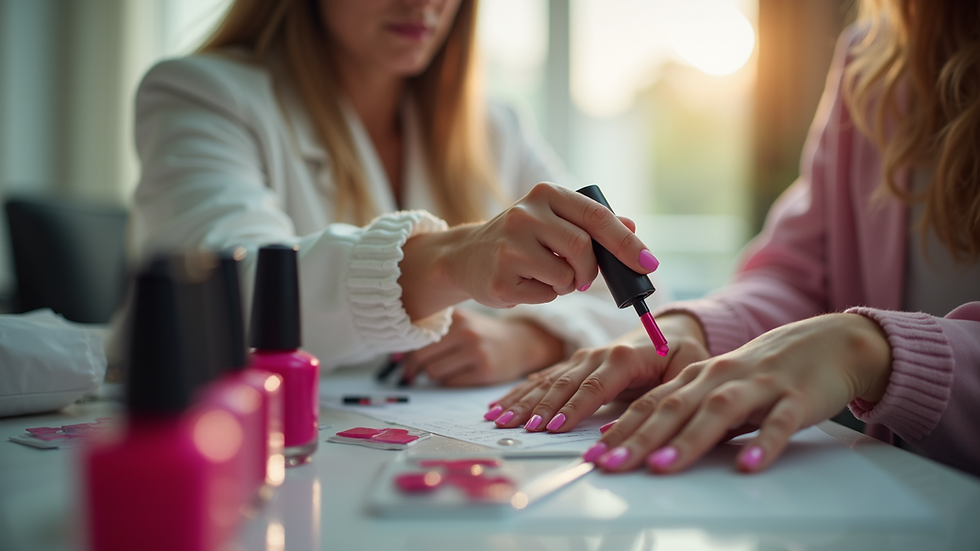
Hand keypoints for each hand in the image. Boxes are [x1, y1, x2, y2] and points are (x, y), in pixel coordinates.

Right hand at [399, 183, 655, 319]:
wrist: (465, 256)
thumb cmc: (521, 239)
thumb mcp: (554, 220)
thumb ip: (593, 224)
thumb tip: (634, 228)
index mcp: (546, 194)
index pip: (597, 217)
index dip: (626, 243)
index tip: (649, 264)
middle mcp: (526, 214)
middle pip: (584, 249)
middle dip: (590, 271)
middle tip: (583, 278)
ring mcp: (509, 247)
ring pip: (567, 276)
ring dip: (567, 285)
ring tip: (547, 276)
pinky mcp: (500, 278)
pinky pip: (546, 295)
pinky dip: (546, 295)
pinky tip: (526, 283)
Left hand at [401, 309, 564, 386]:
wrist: (522, 342)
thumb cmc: (483, 334)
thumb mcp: (462, 322)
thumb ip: (435, 332)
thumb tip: (400, 358)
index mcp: (456, 317)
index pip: (418, 339)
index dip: (408, 354)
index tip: (405, 364)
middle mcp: (466, 332)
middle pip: (423, 358)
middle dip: (416, 368)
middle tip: (414, 373)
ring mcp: (477, 352)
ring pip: (435, 373)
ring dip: (435, 375)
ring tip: (445, 369)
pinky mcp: (485, 371)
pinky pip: (451, 383)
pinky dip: (449, 382)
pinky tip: (459, 374)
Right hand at [486, 314, 709, 430]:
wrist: (672, 327)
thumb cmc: (681, 351)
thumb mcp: (685, 371)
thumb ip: (658, 397)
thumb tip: (614, 429)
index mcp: (624, 355)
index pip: (596, 385)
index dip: (574, 407)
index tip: (555, 427)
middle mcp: (598, 354)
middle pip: (563, 384)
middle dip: (539, 408)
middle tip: (517, 429)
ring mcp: (583, 358)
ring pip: (547, 381)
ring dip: (522, 401)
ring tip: (499, 419)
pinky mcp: (575, 364)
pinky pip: (543, 379)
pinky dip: (520, 393)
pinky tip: (500, 405)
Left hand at [585, 313, 891, 473]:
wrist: (828, 342)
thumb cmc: (765, 370)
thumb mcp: (716, 388)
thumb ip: (676, 412)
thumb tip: (626, 437)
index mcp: (698, 376)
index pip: (651, 404)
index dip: (622, 430)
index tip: (596, 456)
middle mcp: (721, 377)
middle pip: (675, 408)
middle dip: (640, 438)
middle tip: (613, 465)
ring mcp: (759, 385)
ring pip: (719, 411)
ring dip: (689, 440)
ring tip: (664, 465)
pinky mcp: (796, 398)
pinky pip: (780, 423)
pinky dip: (764, 443)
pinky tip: (749, 465)